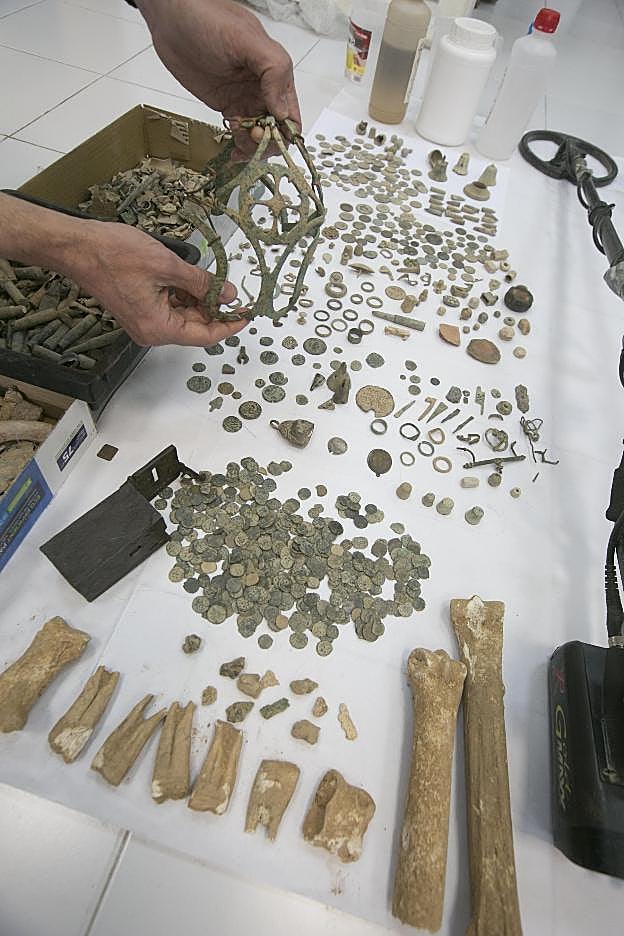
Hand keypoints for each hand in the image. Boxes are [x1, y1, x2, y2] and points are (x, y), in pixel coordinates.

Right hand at [73, 221, 245, 346]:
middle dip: (215, 308)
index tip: (246, 315)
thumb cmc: (112, 255)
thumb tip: (226, 294)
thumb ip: (202, 283)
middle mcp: (150, 331)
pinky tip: (191, 278)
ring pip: (183, 316)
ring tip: (211, 278)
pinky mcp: (139, 309)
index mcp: (158, 328)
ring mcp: (143, 321)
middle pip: (195, 327)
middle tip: (232, 289)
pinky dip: (183, 294)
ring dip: (199, 299)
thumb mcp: (168, 265)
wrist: (78, 247)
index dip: (228, 325)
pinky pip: (169, 307)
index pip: (204, 336)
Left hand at [137, 0, 300, 157]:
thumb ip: (273, 72)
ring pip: (259, 135)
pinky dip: (240, 146)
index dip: (286, 132)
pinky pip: (240, 133)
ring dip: (254, 148)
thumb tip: (282, 111)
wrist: (173, 19)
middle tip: (251, 139)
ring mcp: (244, 99)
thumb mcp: (248, 40)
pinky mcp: (226, 106)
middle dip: (268, 142)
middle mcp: (263, 90)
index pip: (291, 113)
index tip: (270, 138)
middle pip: (277, 130)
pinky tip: (234, 151)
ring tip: (240, 148)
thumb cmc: (211, 20)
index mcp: (276, 74)